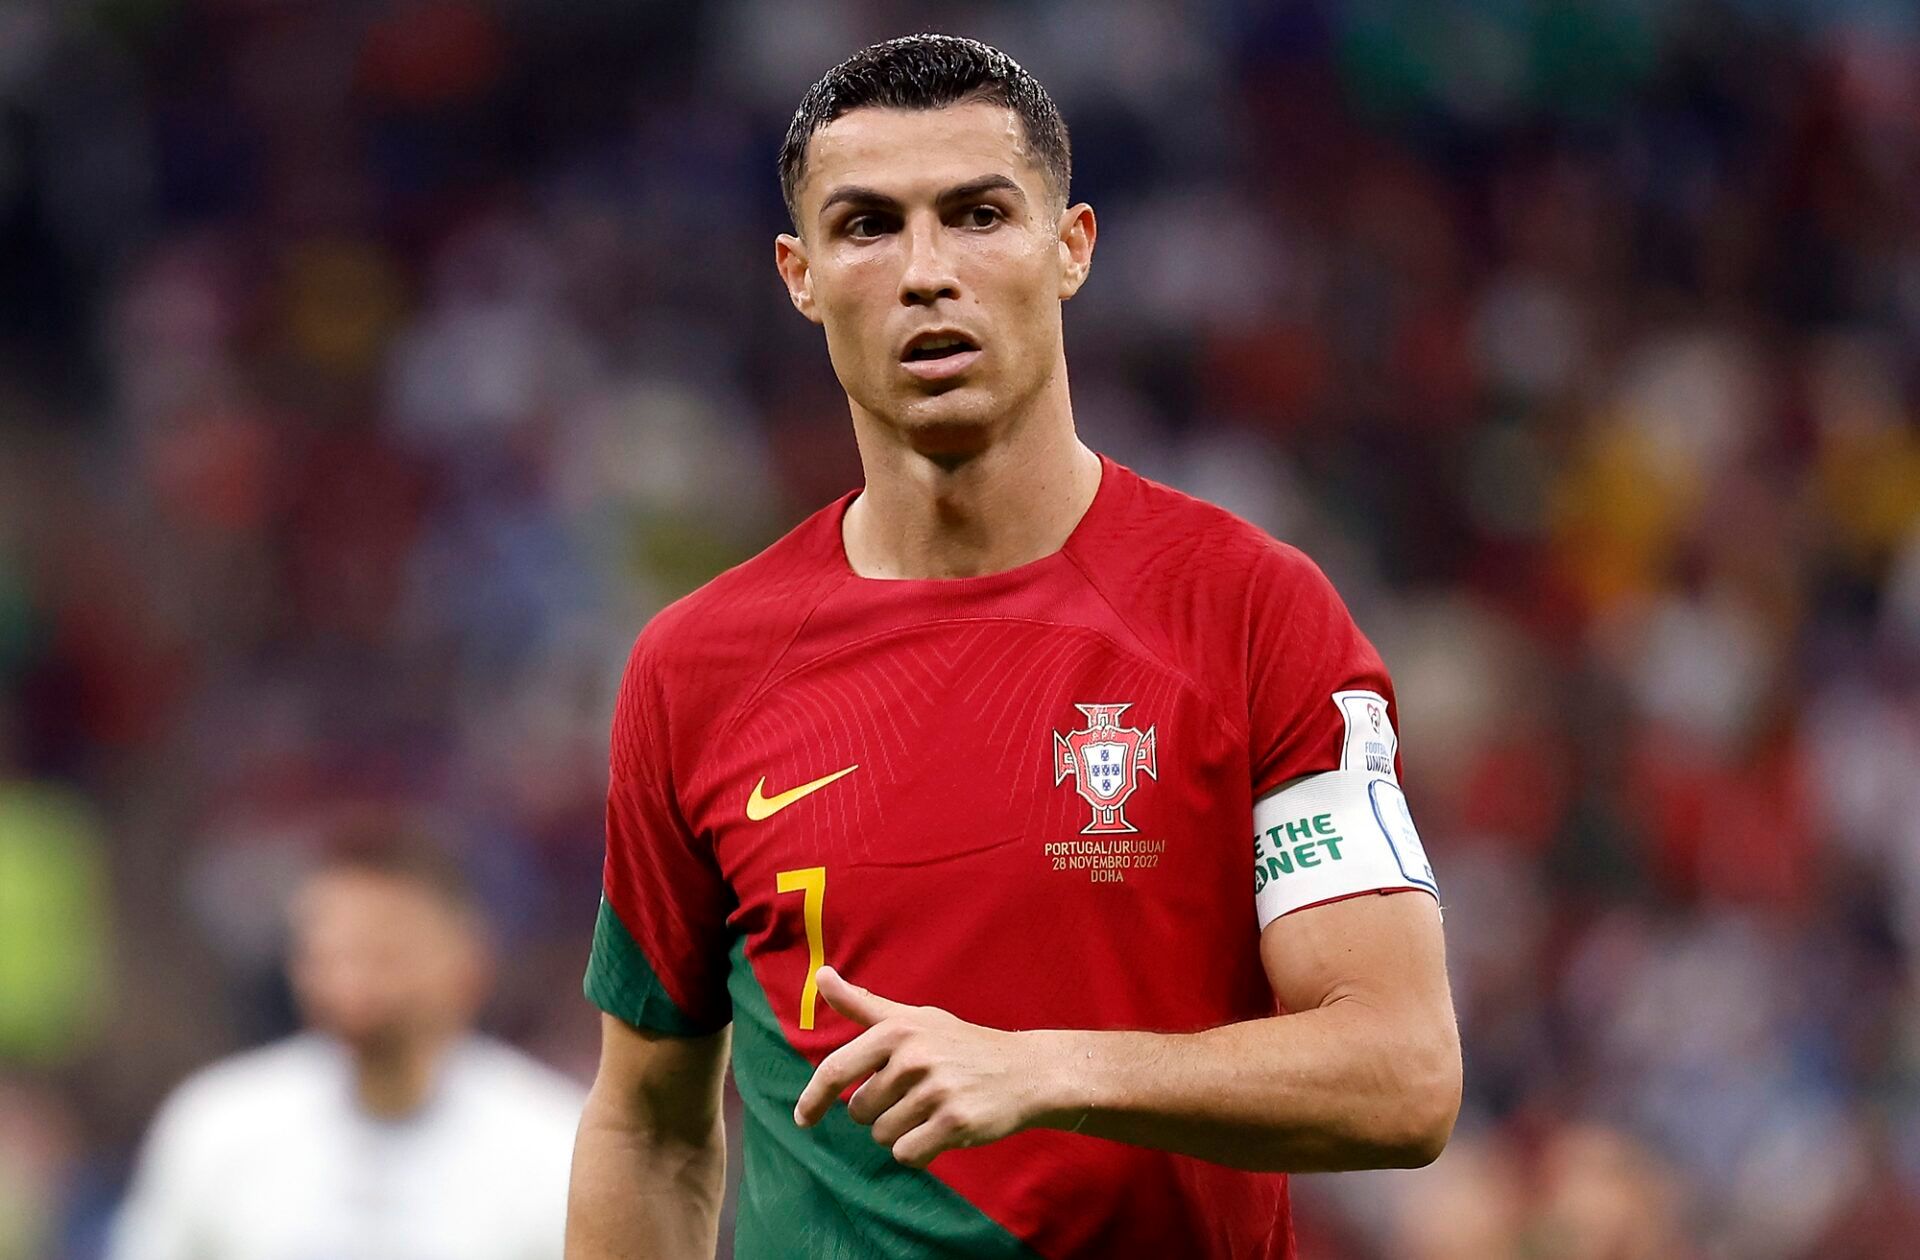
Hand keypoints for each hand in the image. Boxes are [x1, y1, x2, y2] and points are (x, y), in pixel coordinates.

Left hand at [792, 967, 1062, 1168]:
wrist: (1024, 1070)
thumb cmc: (959, 1044)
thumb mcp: (913, 1018)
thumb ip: (862, 1004)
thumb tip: (820, 975)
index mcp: (896, 1030)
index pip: (835, 1070)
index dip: (811, 1099)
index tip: (802, 1119)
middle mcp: (913, 1057)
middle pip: (859, 1111)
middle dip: (878, 1112)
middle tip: (914, 1095)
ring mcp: (934, 1090)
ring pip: (882, 1135)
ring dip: (900, 1131)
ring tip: (931, 1109)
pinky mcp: (954, 1122)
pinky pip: (906, 1154)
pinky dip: (917, 1151)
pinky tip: (940, 1132)